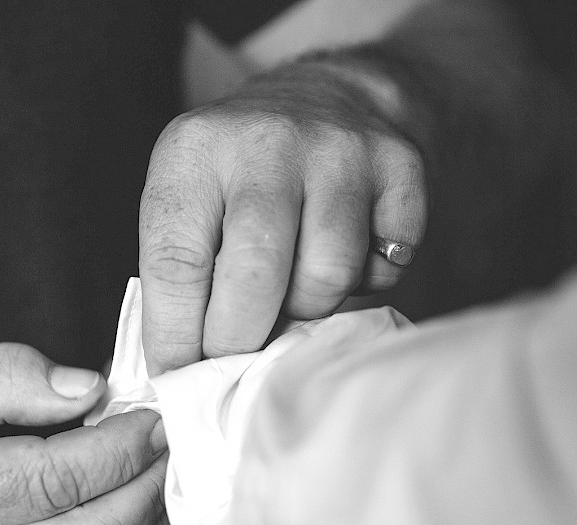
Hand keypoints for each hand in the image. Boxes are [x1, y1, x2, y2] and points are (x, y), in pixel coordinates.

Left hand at [139, 63, 426, 373]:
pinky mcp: (400, 166)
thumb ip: (180, 270)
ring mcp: (339, 151)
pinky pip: (385, 266)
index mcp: (194, 152)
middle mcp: (266, 143)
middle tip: (234, 361)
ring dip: (306, 308)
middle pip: (254, 277)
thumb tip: (180, 371)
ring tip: (293, 287)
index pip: (177, 264)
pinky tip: (347, 255)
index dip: (176, 337)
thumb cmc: (241, 170)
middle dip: (239, 342)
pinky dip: (366, 281)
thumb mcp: (188, 192)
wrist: (327, 93)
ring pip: (327, 278)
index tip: (177, 378)